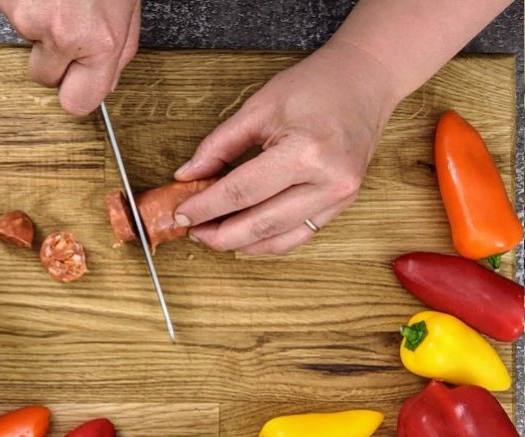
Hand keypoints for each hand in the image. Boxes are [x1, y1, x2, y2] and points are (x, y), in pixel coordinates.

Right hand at [0, 0, 139, 115]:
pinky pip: (8, 12)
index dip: (74, 91)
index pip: (77, 103)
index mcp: (102, 39)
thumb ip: (120, 48)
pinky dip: (18, 1)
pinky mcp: (2, 0)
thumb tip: (107, 82)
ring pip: (25, 39)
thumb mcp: (126, 3)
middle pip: (43, 76)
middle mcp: (64, 33)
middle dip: (49, 54)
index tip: (74, 83)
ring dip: (36, 19)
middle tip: (64, 21)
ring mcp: (27, 17)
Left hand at [173, 40, 400, 254]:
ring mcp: (340, 198)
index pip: (241, 191)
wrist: (366, 81)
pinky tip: (243, 237)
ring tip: (212, 235)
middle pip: (260, 224)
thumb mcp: (259, 108)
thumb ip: (219, 145)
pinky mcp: (342, 205)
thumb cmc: (316, 86)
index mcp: (306, 152)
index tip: (181, 213)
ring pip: (279, 239)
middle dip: (219, 234)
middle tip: (191, 231)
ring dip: (241, 243)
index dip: (205, 207)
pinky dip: (267, 241)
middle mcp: (328, 182)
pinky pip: (298, 236)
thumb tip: (187, 176)